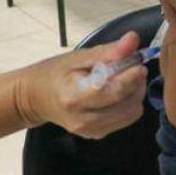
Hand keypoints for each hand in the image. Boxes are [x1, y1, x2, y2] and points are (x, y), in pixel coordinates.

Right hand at [17, 32, 146, 138]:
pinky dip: (128, 104)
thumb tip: (133, 40)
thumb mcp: (77, 57)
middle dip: (135, 84)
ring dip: (135, 94)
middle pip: (126, 105)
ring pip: (131, 113)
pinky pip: (125, 119)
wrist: (36, 98)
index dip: (130, 77)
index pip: (112, 91)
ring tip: (125, 78)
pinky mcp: (97, 135)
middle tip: (132, 67)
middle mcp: (83, 120)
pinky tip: (118, 92)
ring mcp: (91, 131)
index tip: (139, 64)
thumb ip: (107, 51)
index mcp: (74, 97)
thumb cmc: (55, 73)